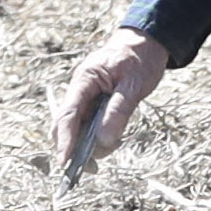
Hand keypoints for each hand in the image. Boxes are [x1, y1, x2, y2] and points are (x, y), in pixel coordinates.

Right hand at [52, 29, 167, 182]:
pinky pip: (89, 126)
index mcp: (84, 79)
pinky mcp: (94, 104)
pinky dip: (97, 138)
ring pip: (78, 129)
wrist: (146, 42)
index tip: (65, 163)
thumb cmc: (140, 59)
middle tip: (93, 168)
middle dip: (75, 148)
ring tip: (115, 144)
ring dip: (90, 145)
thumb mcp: (134, 85)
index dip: (64, 140)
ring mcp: (85, 97)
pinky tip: (113, 138)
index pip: (68, 115)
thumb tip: (104, 141)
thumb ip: (119, 111)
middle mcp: (80, 90)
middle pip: (66, 125)